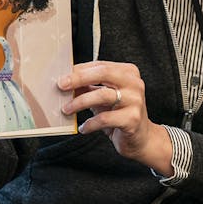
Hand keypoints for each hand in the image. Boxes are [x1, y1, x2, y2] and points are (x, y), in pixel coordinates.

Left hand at [57, 60, 174, 175]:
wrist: (141, 138)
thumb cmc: (120, 114)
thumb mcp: (103, 97)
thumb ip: (89, 87)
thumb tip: (66, 82)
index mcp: (128, 73)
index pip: (100, 65)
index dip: (79, 70)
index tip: (62, 76)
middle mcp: (134, 84)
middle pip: (103, 73)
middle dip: (79, 78)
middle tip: (61, 86)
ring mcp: (136, 101)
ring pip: (103, 95)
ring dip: (80, 102)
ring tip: (67, 109)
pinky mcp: (133, 119)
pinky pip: (105, 118)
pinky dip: (90, 123)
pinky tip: (83, 127)